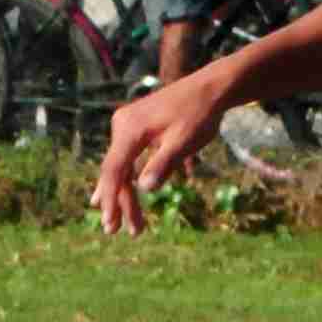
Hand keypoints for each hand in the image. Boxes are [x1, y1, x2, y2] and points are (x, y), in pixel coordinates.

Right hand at [95, 73, 228, 231]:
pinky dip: (129, 178)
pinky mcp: (136, 127)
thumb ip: (163, 164)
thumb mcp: (184, 142)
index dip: (111, 198)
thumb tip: (144, 188)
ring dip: (126, 194)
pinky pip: (128, 157)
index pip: (114, 170)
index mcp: (130, 129)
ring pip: (122, 166)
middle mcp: (122, 125)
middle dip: (119, 202)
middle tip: (118, 232)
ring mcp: (127, 125)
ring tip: (127, 225)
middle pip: (116, 171)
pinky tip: (126, 196)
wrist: (211, 88)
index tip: (110, 222)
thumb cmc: (199, 115)